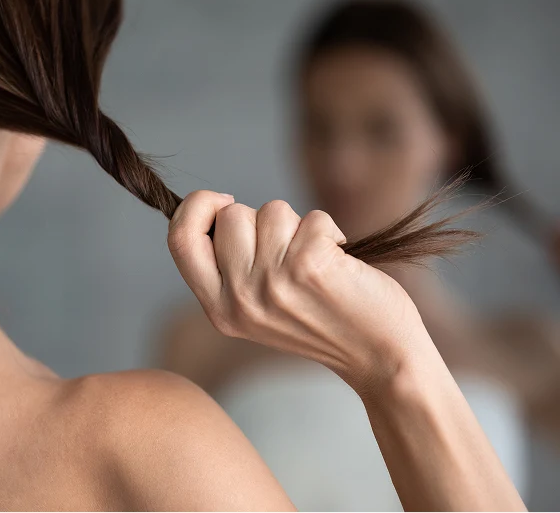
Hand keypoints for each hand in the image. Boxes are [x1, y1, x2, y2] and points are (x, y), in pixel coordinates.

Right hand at [167, 191, 430, 393]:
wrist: (379, 357)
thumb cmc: (322, 322)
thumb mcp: (257, 308)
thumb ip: (230, 268)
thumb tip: (217, 208)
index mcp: (218, 310)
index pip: (179, 240)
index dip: (196, 206)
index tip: (223, 201)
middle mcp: (239, 299)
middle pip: (230, 216)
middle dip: (262, 219)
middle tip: (288, 252)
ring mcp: (272, 283)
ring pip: (271, 211)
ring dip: (298, 225)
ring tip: (315, 259)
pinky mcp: (309, 266)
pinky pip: (312, 218)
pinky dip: (330, 230)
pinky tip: (338, 260)